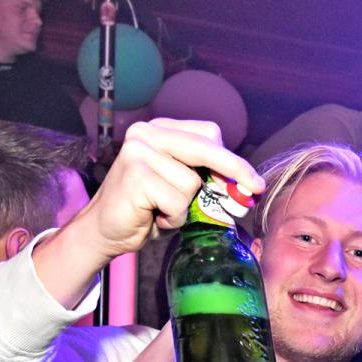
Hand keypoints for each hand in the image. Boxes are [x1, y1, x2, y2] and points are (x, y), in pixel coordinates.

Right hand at [79, 118, 263, 260]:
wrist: (104, 230)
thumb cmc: (147, 209)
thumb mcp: (180, 187)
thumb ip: (205, 178)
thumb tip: (245, 186)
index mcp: (160, 130)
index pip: (207, 134)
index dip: (232, 159)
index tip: (251, 180)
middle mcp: (146, 134)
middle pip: (206, 147)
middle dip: (235, 170)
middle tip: (256, 188)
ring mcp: (138, 152)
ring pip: (192, 182)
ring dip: (185, 206)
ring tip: (163, 209)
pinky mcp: (135, 175)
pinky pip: (177, 201)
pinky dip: (172, 217)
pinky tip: (154, 216)